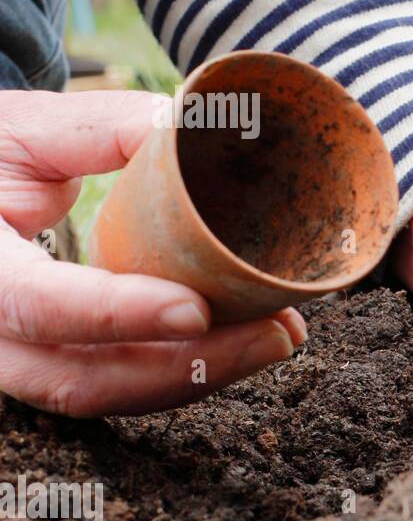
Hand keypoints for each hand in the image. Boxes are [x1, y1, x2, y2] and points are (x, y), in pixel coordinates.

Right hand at [0, 90, 305, 417]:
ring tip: (278, 335)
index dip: (117, 314)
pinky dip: (184, 372)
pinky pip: (117, 387)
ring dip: (200, 376)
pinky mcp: (51, 367)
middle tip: (276, 334)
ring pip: (106, 396)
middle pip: (81, 379)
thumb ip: (111, 127)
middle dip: (189, 366)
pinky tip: (245, 343)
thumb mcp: (31, 128)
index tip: (196, 310)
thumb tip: (205, 123)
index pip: (35, 304)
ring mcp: (14, 360)